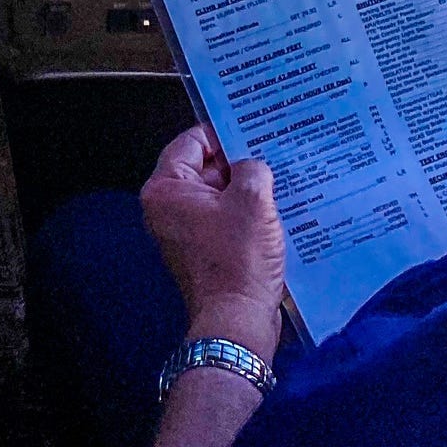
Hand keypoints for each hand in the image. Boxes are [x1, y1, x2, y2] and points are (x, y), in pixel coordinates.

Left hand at [141, 126, 286, 361]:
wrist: (237, 320)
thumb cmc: (238, 260)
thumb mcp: (252, 201)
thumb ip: (252, 168)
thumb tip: (253, 164)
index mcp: (165, 189)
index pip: (192, 142)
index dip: (224, 132)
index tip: (254, 127)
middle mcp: (167, 208)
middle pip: (205, 168)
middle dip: (239, 161)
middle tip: (274, 150)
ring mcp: (184, 231)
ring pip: (219, 195)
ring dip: (247, 188)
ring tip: (282, 176)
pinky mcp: (204, 250)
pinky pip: (225, 219)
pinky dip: (247, 212)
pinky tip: (278, 207)